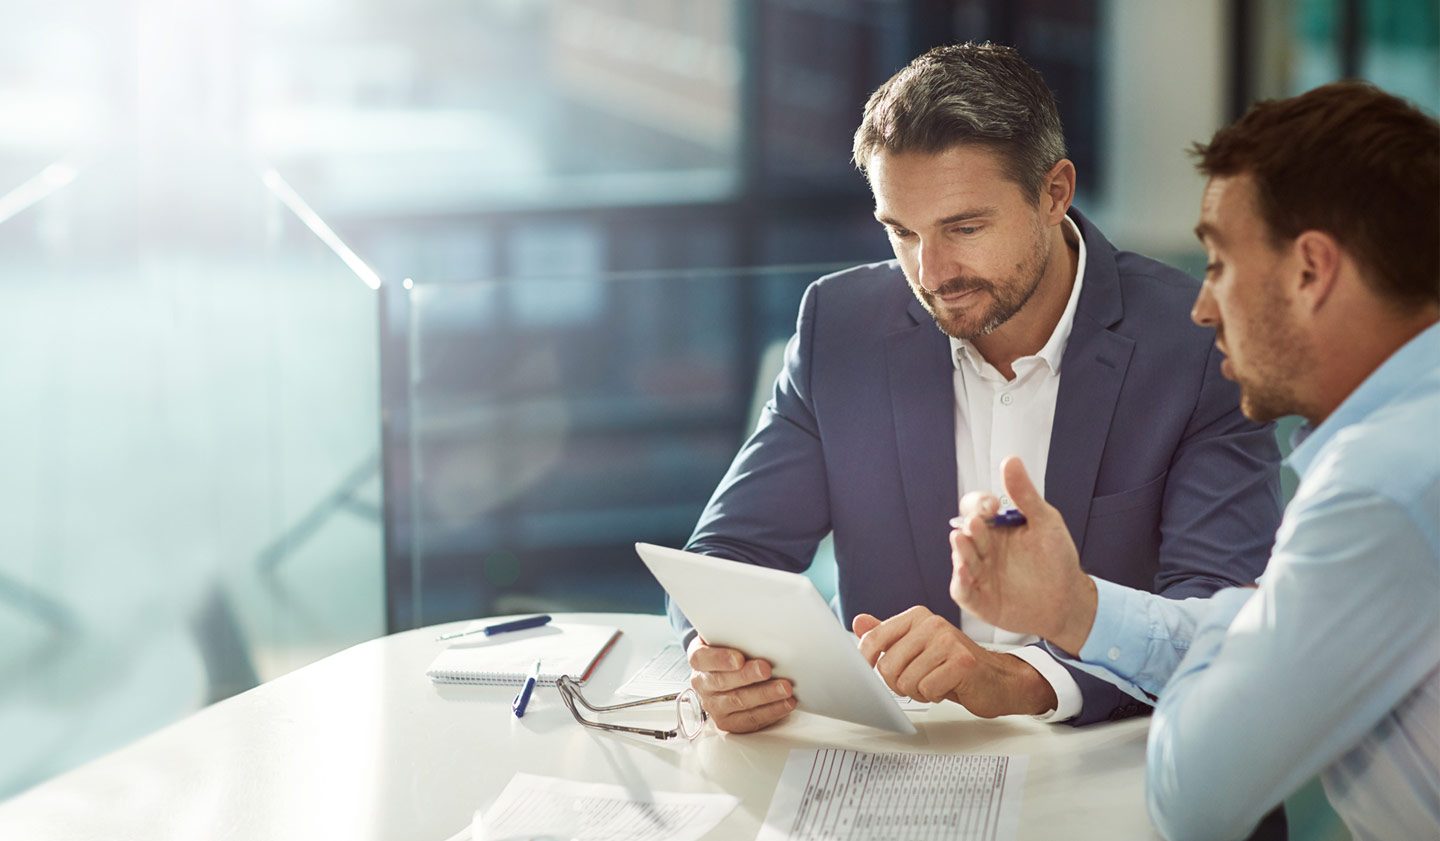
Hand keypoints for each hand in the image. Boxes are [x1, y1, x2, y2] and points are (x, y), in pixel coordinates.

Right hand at [686, 636, 795, 732]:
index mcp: (699, 659)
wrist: (726, 671)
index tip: (739, 658)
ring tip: (785, 688)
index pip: (702, 659)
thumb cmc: (731, 651)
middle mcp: (702, 684)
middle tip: (766, 670)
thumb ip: (737, 636)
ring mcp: (714, 705)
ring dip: (764, 695)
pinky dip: (771, 712)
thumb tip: (762, 630)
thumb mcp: (728, 638)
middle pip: (722, 682)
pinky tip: (786, 703)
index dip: (720, 659)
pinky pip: (750, 720)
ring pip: (738, 702)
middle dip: (747, 676)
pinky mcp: (728, 722)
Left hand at [854, 607, 1056, 716]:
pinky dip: (933, 696)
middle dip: (897, 684)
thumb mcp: (918, 647)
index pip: (873, 638)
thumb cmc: (956, 665)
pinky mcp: (962, 663)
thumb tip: (859, 621)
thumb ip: (889, 635)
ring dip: (918, 692)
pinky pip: (927, 690)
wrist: (999, 680)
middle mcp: (932, 624)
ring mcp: (948, 642)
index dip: (864, 662)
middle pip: (887, 666)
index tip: (868, 673)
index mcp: (917, 617)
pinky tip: (947, 688)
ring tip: (934, 683)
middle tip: (917, 682)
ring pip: (906, 681)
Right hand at [950, 456, 1096, 655]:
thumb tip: (1010, 460)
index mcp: (996, 528)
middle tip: (976, 523)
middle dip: (970, 528)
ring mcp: (980, 574)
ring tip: (962, 540)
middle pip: (966, 533)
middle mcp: (983, 549)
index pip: (975, 509)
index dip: (978, 504)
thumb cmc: (1057, 560)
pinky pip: (962, 592)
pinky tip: (963, 573)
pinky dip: (960, 583)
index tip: (992, 506)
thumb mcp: (1046, 522)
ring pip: (961, 559)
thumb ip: (1025, 494)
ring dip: (960, 550)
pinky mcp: (979, 600)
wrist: (1069, 602)